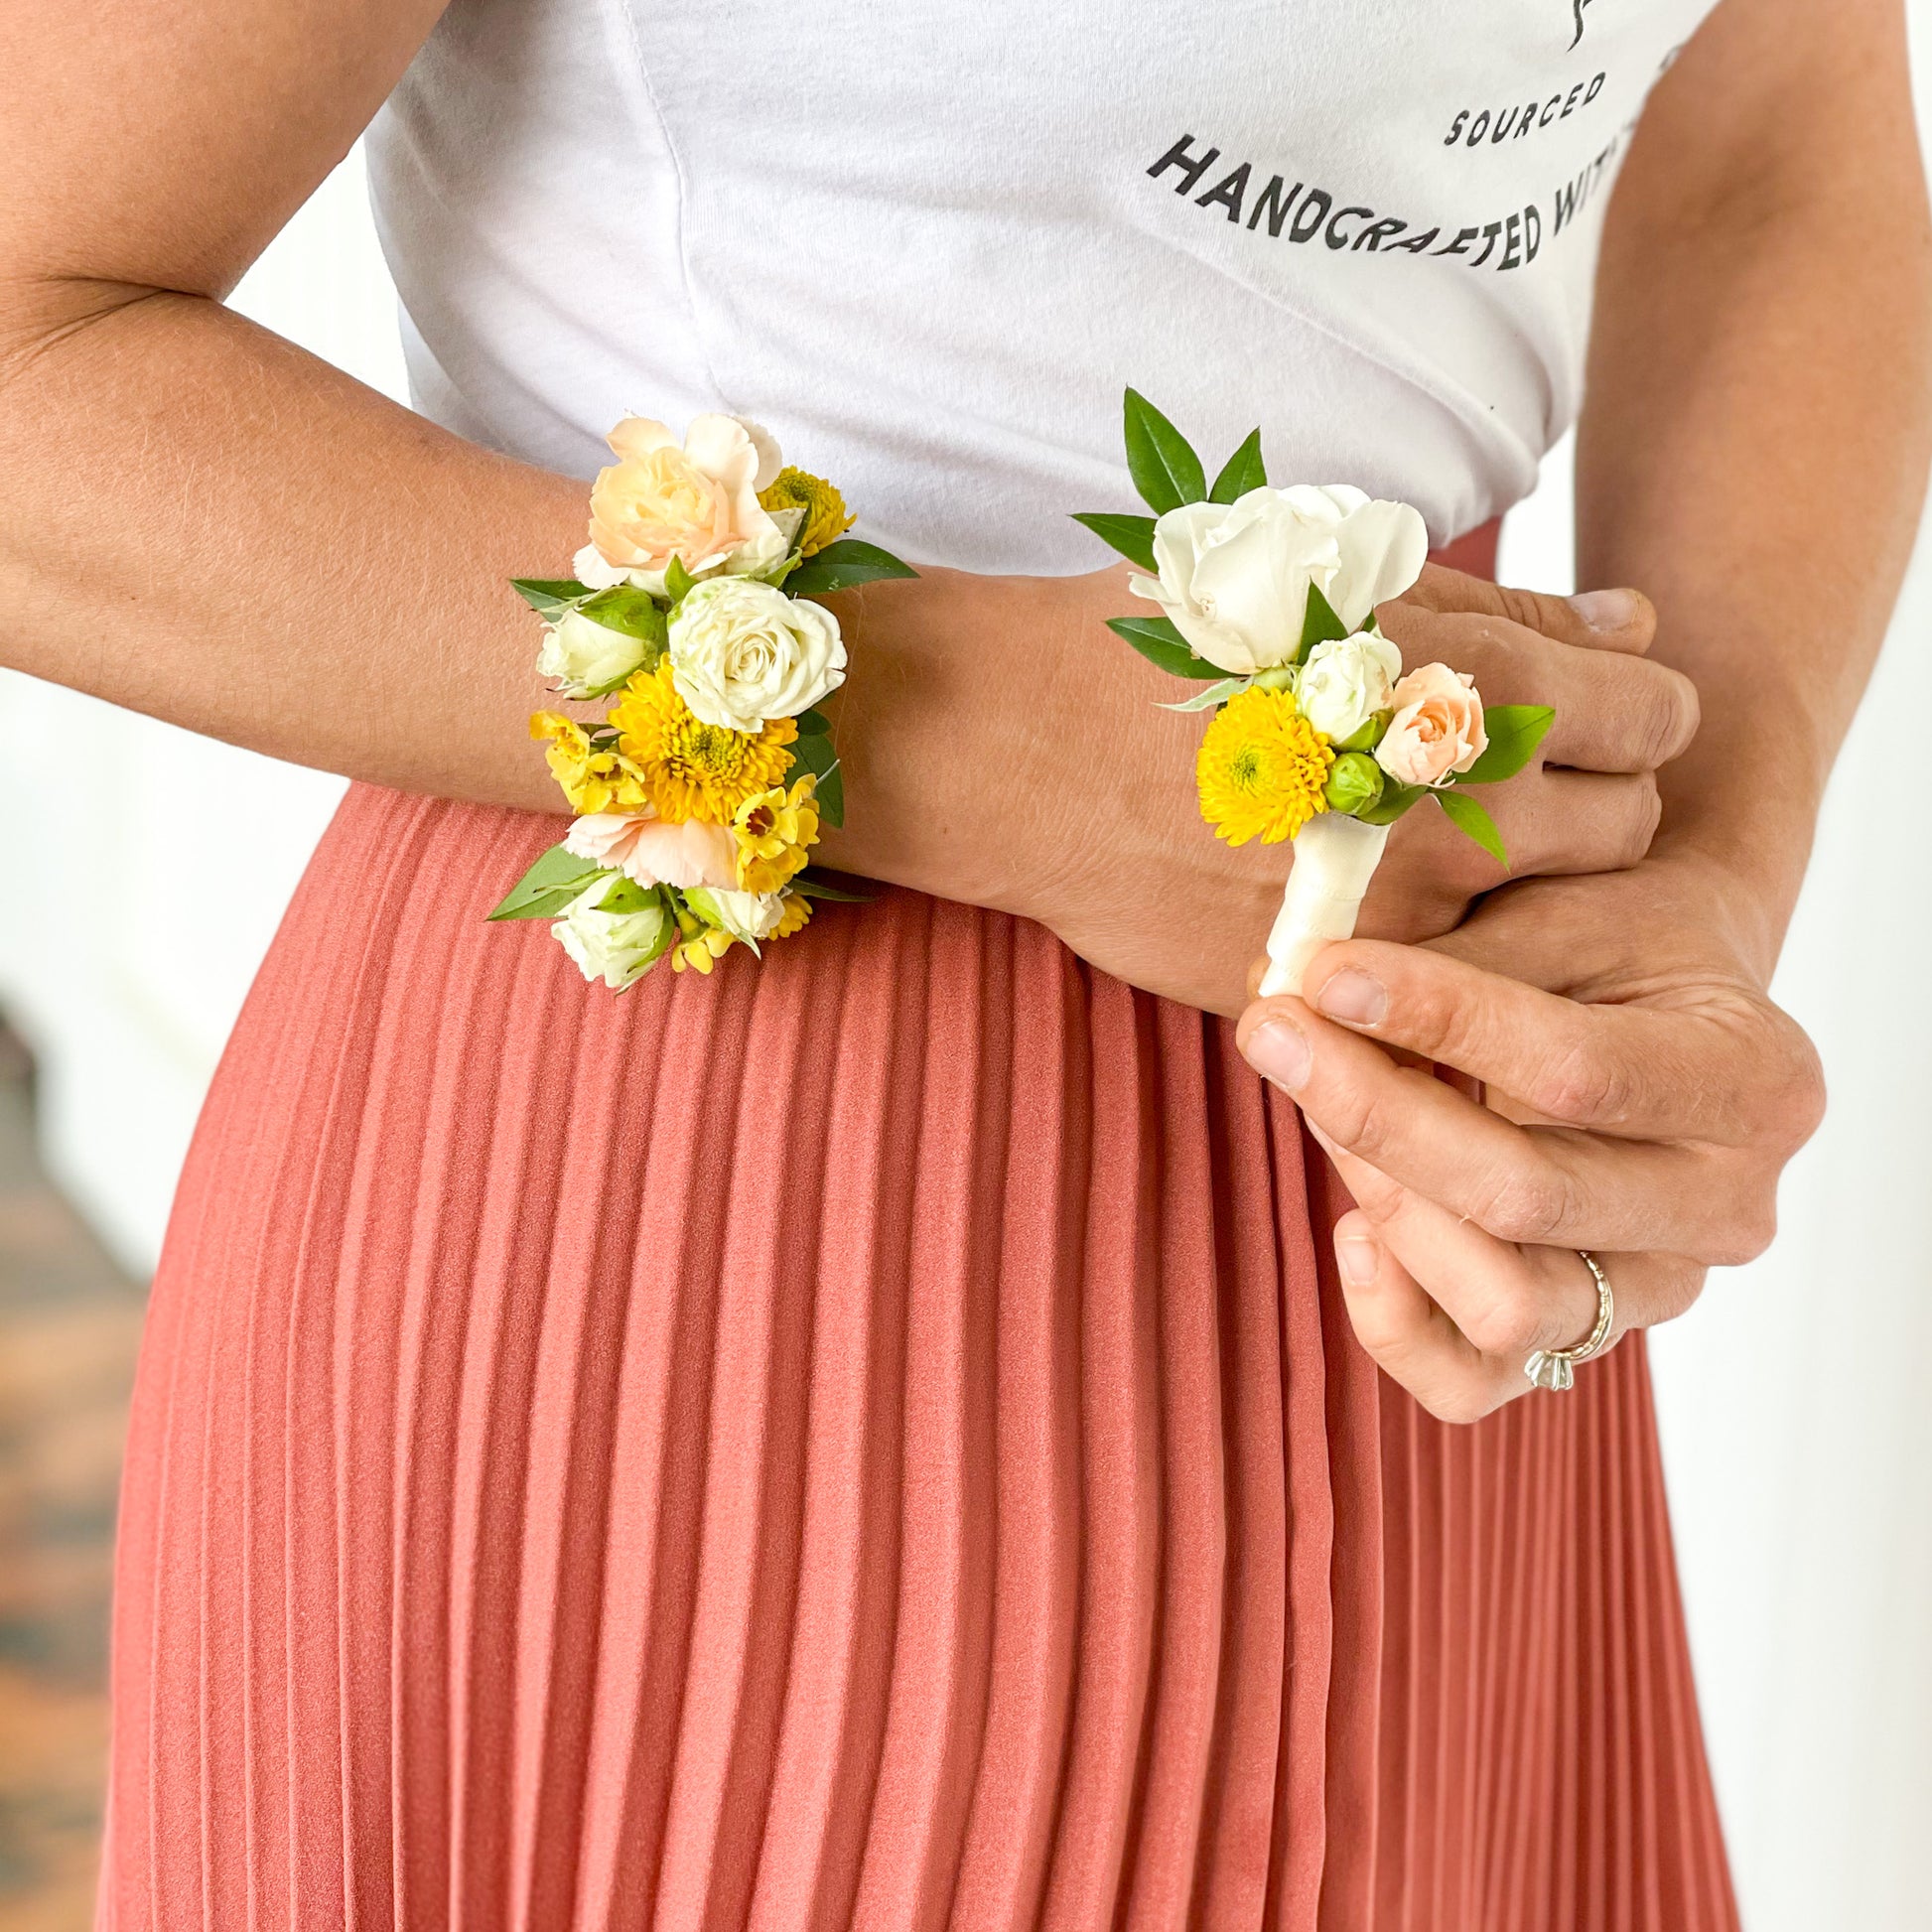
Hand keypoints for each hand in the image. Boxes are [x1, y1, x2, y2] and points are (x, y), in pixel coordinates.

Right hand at [823, 562, 1700, 1013]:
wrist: (1019, 748)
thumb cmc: (1174, 643)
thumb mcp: (1346, 582)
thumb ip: (1513, 610)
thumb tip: (1635, 623)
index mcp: (1477, 690)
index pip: (1659, 721)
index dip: (1633, 713)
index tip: (1585, 717)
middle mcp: (1458, 814)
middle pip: (1628, 833)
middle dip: (1595, 804)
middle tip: (1512, 784)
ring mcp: (1394, 917)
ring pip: (1546, 927)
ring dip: (1518, 891)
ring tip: (1434, 845)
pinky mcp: (1330, 983)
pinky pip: (1437, 990)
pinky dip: (1432, 956)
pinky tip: (1370, 903)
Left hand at [1233, 850, 1825, 1421]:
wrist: (1664, 1009)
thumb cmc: (1612, 948)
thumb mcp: (1566, 916)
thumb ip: (1461, 957)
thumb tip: (1309, 983)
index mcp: (1757, 1083)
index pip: (1580, 1071)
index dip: (1439, 1019)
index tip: (1324, 971)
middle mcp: (1729, 1209)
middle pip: (1528, 1198)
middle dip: (1377, 1112)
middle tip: (1274, 1029)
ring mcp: (1661, 1293)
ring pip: (1504, 1305)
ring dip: (1385, 1200)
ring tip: (1320, 1101)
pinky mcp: (1583, 1342)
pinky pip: (1470, 1383)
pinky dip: (1392, 1318)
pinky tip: (1351, 1227)